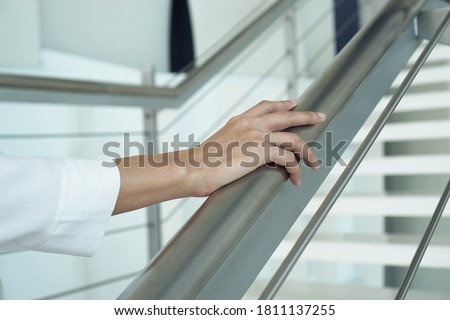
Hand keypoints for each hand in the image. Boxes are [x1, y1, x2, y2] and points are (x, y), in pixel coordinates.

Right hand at [181, 99, 325, 195]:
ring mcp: (256, 136)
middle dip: (305, 116)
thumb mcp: (218, 145)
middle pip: (285, 115)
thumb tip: (240, 154)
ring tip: (314, 162)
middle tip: (319, 115)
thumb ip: (233, 144)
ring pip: (292, 138)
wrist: (192, 168)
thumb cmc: (200, 163)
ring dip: (306, 151)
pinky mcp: (260, 152)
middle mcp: (249, 124)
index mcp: (238, 121)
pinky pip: (287, 159)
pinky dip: (295, 169)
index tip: (293, 103)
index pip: (264, 106)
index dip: (282, 104)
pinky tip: (296, 178)